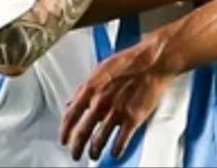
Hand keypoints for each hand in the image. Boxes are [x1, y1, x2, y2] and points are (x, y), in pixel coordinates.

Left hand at [60, 37, 172, 160]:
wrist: (153, 61)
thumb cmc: (128, 62)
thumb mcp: (99, 70)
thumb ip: (84, 88)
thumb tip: (72, 102)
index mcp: (90, 89)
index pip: (71, 115)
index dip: (65, 131)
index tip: (63, 140)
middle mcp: (101, 102)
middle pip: (82, 132)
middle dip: (76, 147)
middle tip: (75, 154)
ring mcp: (116, 111)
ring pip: (100, 139)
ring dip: (94, 151)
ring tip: (93, 155)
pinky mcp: (133, 118)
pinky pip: (121, 140)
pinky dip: (116, 150)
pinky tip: (114, 153)